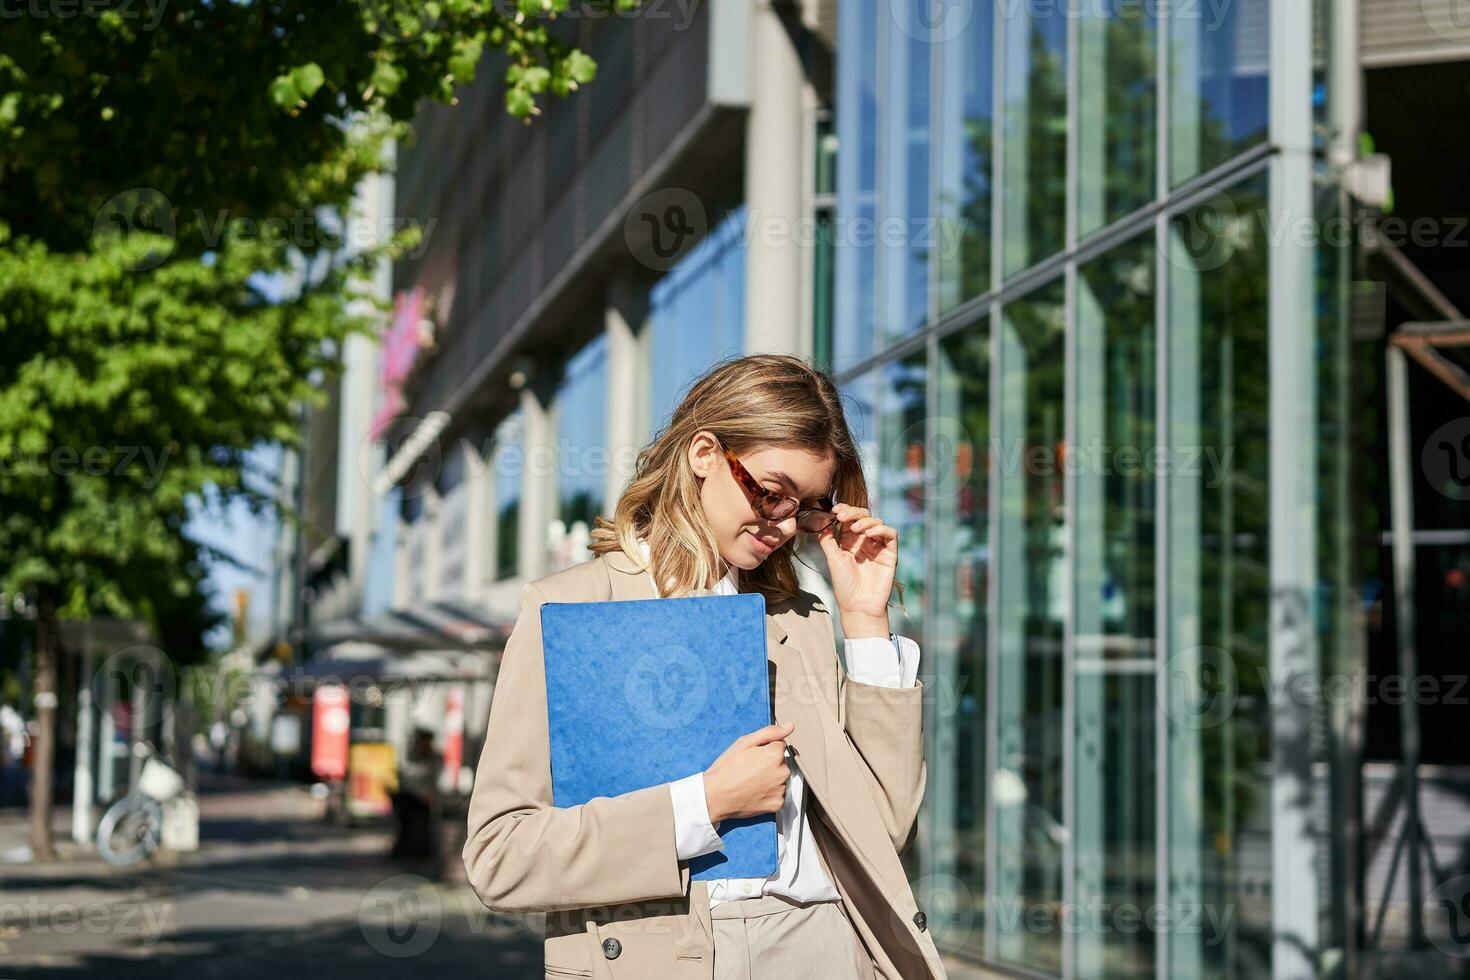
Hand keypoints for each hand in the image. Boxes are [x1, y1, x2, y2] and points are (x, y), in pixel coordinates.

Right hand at [701, 722, 793, 823]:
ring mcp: (781, 789)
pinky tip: (755, 792)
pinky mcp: (777, 804)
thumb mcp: (744, 743)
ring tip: (751, 781)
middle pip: (781, 762)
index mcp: (775, 754)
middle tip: (750, 769)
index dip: (764, 749)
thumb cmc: (727, 768)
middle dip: (769, 763)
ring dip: (770, 778)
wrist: (715, 796)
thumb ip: (770, 733)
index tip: (752, 756)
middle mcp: (782, 772)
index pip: (779, 745)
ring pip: (780, 778)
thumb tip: (790, 726)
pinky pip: (778, 794)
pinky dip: (769, 793)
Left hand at [816, 503, 897, 632]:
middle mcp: (865, 541)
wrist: (858, 606)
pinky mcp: (890, 554)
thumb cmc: (845, 585)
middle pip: (864, 516)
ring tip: (855, 528)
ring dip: (865, 521)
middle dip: (853, 512)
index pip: (850, 518)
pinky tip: (868, 534)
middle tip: (842, 516)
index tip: (835, 510)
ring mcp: (878, 546)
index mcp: (851, 541)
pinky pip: (890, 534)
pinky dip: (880, 529)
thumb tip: (819, 521)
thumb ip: (828, 540)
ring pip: (877, 522)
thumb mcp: (833, 558)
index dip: (844, 510)